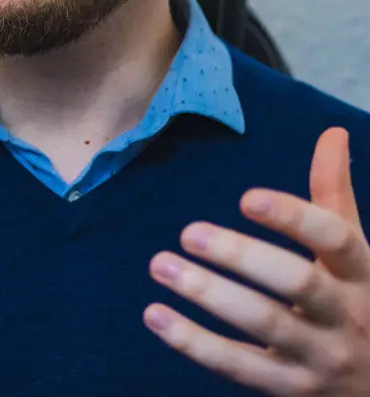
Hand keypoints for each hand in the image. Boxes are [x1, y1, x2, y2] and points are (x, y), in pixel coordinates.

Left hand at [145, 126, 369, 394]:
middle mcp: (347, 316)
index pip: (336, 240)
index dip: (295, 218)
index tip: (246, 197)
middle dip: (243, 257)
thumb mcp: (356, 254)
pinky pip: (239, 367)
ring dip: (208, 294)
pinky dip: (194, 343)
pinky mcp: (291, 389)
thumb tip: (333, 133)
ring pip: (264, 325)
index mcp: (362, 274)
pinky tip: (155, 315)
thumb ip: (334, 196)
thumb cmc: (356, 302)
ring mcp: (321, 357)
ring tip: (160, 264)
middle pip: (298, 284)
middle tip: (187, 231)